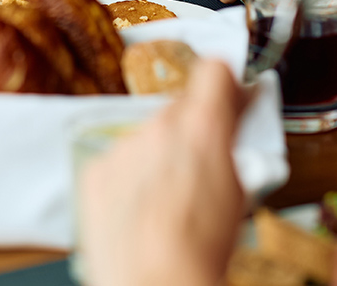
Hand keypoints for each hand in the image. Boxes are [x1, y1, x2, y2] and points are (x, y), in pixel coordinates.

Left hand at [79, 59, 246, 285]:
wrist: (152, 283)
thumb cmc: (199, 251)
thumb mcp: (239, 192)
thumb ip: (232, 146)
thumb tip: (234, 124)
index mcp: (203, 126)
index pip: (215, 71)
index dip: (225, 84)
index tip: (230, 98)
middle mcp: (159, 127)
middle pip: (179, 106)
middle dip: (193, 128)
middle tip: (203, 162)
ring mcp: (124, 146)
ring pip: (147, 135)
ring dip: (159, 155)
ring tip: (170, 199)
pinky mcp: (96, 170)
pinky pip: (119, 160)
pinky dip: (131, 177)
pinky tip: (144, 209)